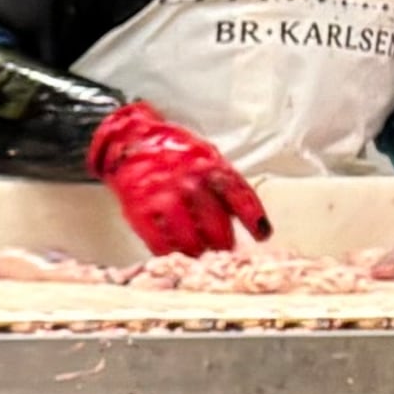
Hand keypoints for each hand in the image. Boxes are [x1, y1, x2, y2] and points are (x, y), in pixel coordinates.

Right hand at [87, 100, 268, 255]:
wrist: (130, 141)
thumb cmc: (173, 151)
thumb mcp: (206, 157)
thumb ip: (224, 182)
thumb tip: (244, 214)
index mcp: (210, 166)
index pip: (239, 195)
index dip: (254, 219)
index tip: (263, 235)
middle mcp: (188, 181)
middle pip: (216, 223)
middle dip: (223, 242)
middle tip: (225, 249)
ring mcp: (163, 196)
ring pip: (188, 237)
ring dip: (197, 250)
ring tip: (200, 252)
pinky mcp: (139, 208)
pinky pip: (157, 240)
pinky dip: (168, 250)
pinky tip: (173, 251)